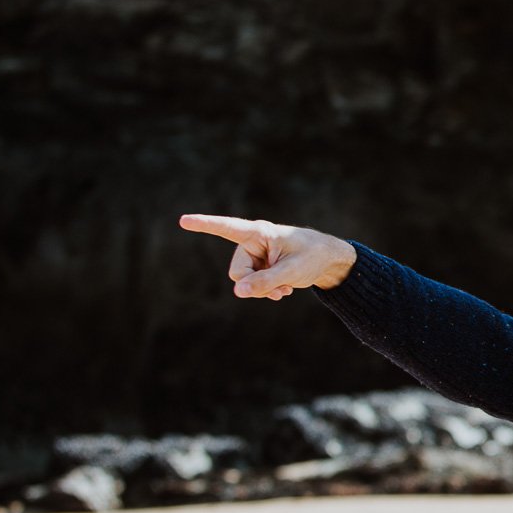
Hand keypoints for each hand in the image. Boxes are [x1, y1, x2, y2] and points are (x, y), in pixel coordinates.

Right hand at [179, 214, 356, 299]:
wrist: (328, 261)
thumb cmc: (313, 257)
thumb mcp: (292, 271)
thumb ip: (266, 282)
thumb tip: (238, 292)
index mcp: (259, 232)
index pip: (227, 227)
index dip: (204, 225)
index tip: (183, 220)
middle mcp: (252, 242)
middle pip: (237, 271)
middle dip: (255, 284)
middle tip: (280, 287)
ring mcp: (255, 255)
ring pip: (244, 282)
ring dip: (263, 290)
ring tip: (285, 288)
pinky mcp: (259, 267)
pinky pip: (251, 286)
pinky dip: (266, 291)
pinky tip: (283, 290)